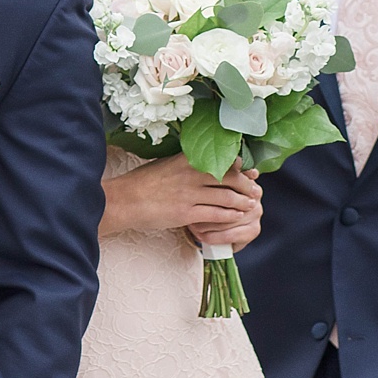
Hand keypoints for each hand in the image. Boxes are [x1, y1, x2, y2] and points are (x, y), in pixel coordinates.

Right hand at [101, 155, 260, 239]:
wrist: (122, 201)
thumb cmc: (141, 183)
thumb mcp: (164, 165)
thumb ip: (185, 163)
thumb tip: (205, 162)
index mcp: (185, 160)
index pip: (221, 160)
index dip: (240, 167)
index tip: (249, 171)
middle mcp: (189, 175)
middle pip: (229, 178)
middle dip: (246, 185)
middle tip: (255, 190)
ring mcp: (188, 195)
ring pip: (227, 197)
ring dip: (242, 202)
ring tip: (250, 205)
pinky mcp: (185, 214)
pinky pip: (216, 215)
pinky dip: (230, 216)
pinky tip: (236, 217)